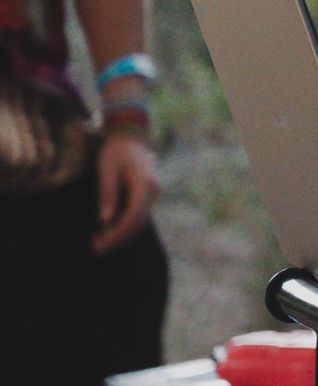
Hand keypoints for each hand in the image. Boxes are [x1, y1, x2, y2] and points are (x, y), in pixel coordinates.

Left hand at [93, 128, 159, 253]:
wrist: (130, 136)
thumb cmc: (115, 151)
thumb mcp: (106, 170)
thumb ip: (108, 194)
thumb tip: (105, 220)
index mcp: (144, 185)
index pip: (132, 216)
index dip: (116, 233)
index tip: (98, 243)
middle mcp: (153, 191)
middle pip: (137, 223)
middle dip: (118, 238)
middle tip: (96, 249)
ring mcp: (152, 193)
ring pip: (140, 221)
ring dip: (122, 235)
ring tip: (100, 244)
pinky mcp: (147, 195)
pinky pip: (139, 215)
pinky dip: (126, 226)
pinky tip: (110, 232)